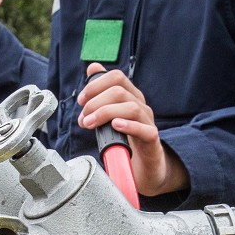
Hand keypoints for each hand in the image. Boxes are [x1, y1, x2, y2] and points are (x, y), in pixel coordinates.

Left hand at [77, 63, 188, 196]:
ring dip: (106, 113)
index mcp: (131, 97)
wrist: (146, 166)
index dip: (95, 85)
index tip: (81, 101)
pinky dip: (128, 126)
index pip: (116, 77)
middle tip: (83, 118)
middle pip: (120, 92)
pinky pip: (145, 129)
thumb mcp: (112, 113)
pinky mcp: (152, 141)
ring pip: (131, 107)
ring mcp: (148, 122)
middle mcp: (141, 106)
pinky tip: (115, 126)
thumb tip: (93, 67)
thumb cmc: (127, 139)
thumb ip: (102, 92)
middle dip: (96, 102)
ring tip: (90, 124)